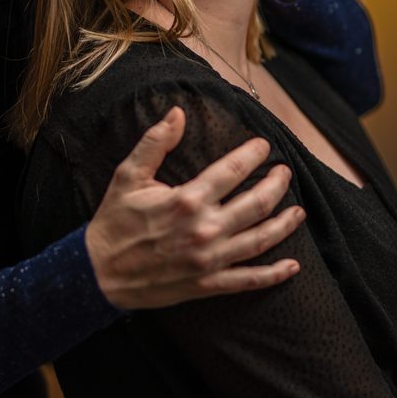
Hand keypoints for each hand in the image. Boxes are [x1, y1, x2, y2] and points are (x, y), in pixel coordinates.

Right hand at [84, 106, 304, 309]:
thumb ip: (155, 143)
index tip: (264, 145)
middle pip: (256, 204)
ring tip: (298, 211)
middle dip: (276, 185)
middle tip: (285, 173)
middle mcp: (204, 229)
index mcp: (187, 199)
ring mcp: (209, 260)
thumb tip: (177, 112)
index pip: (232, 171)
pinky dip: (274, 274)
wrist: (98, 273)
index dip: (253, 155)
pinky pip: (249, 280)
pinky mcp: (207, 284)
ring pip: (260, 240)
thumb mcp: (128, 176)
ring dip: (284, 224)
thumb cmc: (114, 222)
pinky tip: (292, 265)